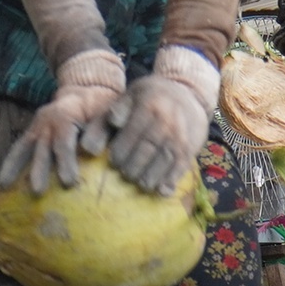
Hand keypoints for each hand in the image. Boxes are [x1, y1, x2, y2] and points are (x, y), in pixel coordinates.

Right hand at [0, 79, 122, 194]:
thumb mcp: (106, 113)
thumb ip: (99, 130)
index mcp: (65, 113)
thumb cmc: (102, 106)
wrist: (88, 91)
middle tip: (38, 192)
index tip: (69, 183)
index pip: (63, 141)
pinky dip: (10, 163)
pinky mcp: (33, 132)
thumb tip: (91, 151)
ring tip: (4, 186)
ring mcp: (37, 125)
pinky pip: (19, 148)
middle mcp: (46, 119)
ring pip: (24, 146)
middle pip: (41, 146)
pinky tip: (2, 182)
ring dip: (15, 167)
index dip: (65, 161)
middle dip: (38, 170)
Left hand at [85, 71, 212, 197]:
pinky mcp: (190, 148)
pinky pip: (181, 166)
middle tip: (125, 173)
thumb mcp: (128, 98)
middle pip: (148, 149)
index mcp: (148, 106)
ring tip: (139, 182)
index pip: (132, 133)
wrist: (187, 94)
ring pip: (165, 160)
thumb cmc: (149, 99)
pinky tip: (161, 191)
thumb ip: (109, 117)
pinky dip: (171, 181)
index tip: (113, 161)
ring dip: (150, 176)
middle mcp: (167, 120)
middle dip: (133, 166)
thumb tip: (93, 142)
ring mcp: (181, 135)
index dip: (121, 150)